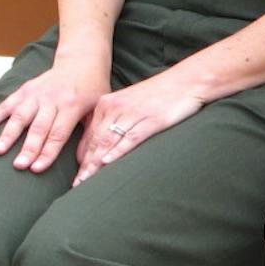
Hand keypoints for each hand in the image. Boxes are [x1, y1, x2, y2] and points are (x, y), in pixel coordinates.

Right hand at [0, 58, 109, 173]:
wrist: (81, 61)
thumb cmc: (92, 90)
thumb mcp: (99, 109)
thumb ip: (90, 133)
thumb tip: (84, 161)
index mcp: (71, 106)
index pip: (58, 133)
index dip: (47, 152)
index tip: (37, 169)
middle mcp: (51, 99)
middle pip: (37, 128)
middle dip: (27, 148)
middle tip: (18, 166)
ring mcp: (35, 94)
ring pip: (19, 116)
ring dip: (8, 134)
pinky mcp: (24, 90)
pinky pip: (6, 105)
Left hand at [71, 69, 206, 183]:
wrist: (188, 80)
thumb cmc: (161, 94)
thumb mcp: (131, 102)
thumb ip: (115, 120)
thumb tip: (102, 145)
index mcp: (107, 104)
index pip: (89, 136)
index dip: (81, 158)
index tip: (76, 176)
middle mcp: (116, 108)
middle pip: (96, 141)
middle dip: (85, 165)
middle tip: (76, 185)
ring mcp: (132, 114)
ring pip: (108, 141)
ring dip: (95, 163)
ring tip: (86, 181)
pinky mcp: (150, 120)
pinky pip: (130, 138)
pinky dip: (117, 151)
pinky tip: (108, 162)